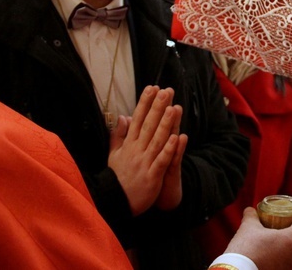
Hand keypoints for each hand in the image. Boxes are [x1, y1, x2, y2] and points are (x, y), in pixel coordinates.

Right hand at [108, 86, 182, 215]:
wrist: (116, 203)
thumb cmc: (117, 177)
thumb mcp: (114, 154)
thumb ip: (118, 135)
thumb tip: (122, 116)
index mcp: (128, 144)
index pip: (137, 119)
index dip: (145, 103)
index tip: (152, 88)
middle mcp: (136, 150)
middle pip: (148, 125)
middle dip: (157, 107)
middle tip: (166, 91)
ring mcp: (144, 162)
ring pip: (157, 140)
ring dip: (165, 124)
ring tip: (173, 108)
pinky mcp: (152, 176)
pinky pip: (161, 160)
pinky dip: (169, 149)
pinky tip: (177, 137)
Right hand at [224, 207, 291, 269]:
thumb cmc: (246, 251)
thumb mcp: (248, 228)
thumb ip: (251, 216)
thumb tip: (250, 211)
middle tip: (291, 224)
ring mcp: (290, 268)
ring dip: (291, 245)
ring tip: (281, 239)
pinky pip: (289, 263)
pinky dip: (285, 256)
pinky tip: (274, 253)